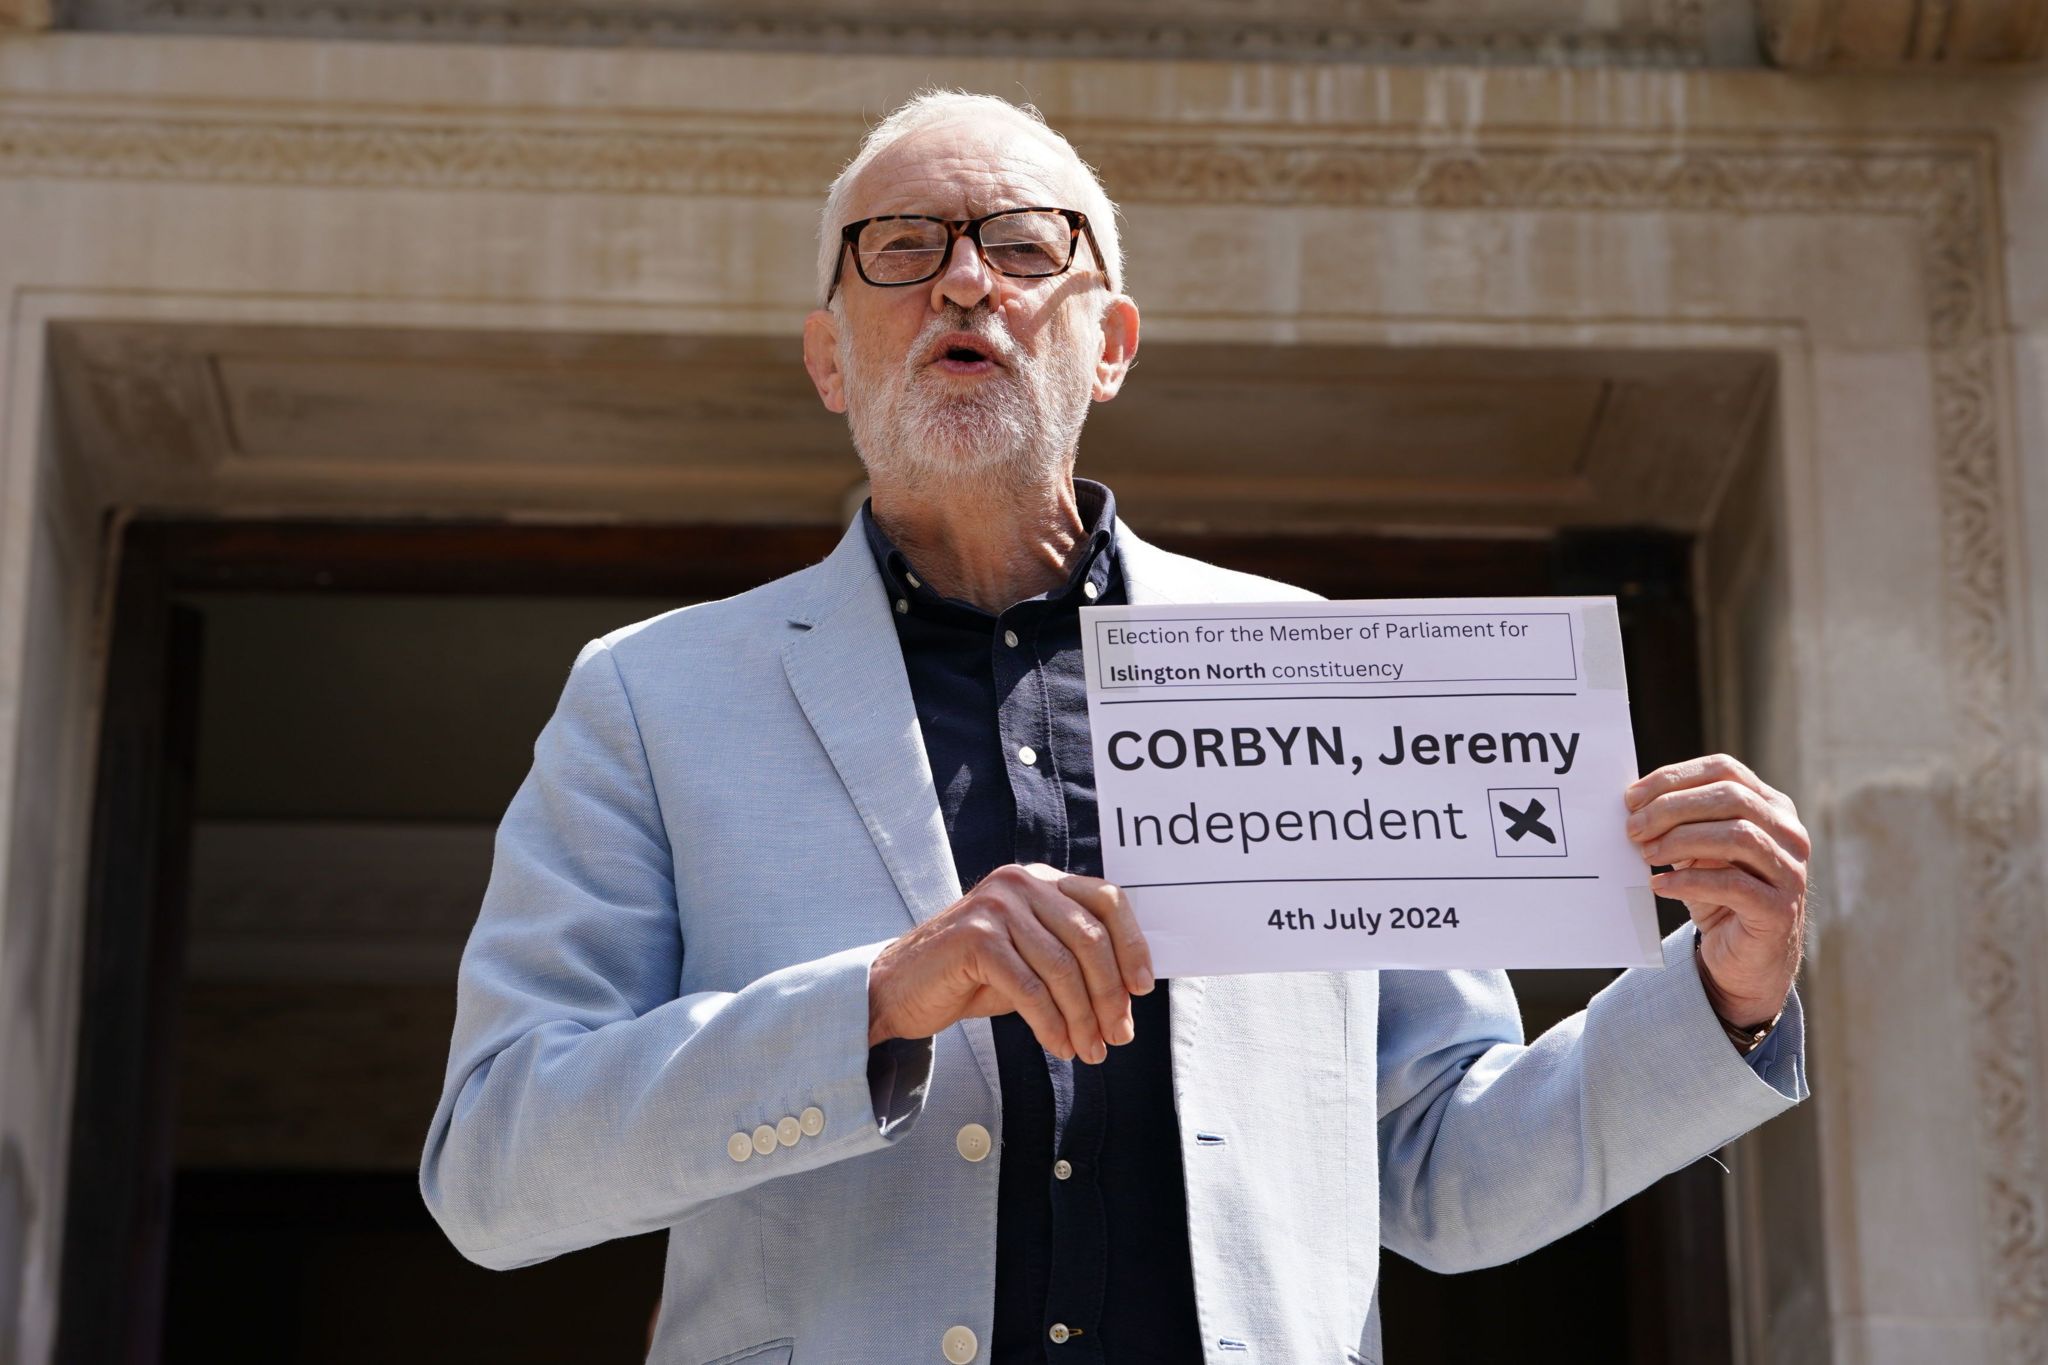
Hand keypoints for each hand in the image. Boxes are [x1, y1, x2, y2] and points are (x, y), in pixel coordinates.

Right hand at [867, 863, 1154, 1062]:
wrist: (900, 988)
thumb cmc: (972, 977)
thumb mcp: (1031, 960)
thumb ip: (1073, 961)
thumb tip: (1128, 994)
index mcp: (1041, 880)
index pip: (1107, 899)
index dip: (1132, 944)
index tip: (1143, 988)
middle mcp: (1021, 883)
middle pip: (1089, 938)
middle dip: (1110, 994)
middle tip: (1118, 1036)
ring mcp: (996, 907)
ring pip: (1062, 968)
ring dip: (1083, 1018)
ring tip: (1090, 1051)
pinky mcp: (975, 938)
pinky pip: (1030, 988)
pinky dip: (1051, 1024)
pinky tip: (1058, 1046)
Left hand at [1625, 754, 1808, 1028]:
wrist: (1745, 959)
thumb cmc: (1717, 895)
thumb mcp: (1697, 851)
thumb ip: (1677, 823)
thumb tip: (1631, 804)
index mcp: (1770, 807)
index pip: (1725, 770)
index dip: (1675, 778)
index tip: (1631, 797)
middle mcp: (1789, 833)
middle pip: (1731, 797)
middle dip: (1672, 808)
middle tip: (1632, 828)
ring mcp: (1790, 871)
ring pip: (1739, 836)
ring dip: (1682, 840)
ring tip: (1646, 854)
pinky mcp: (1780, 910)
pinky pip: (1734, 885)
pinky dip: (1690, 882)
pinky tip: (1659, 885)